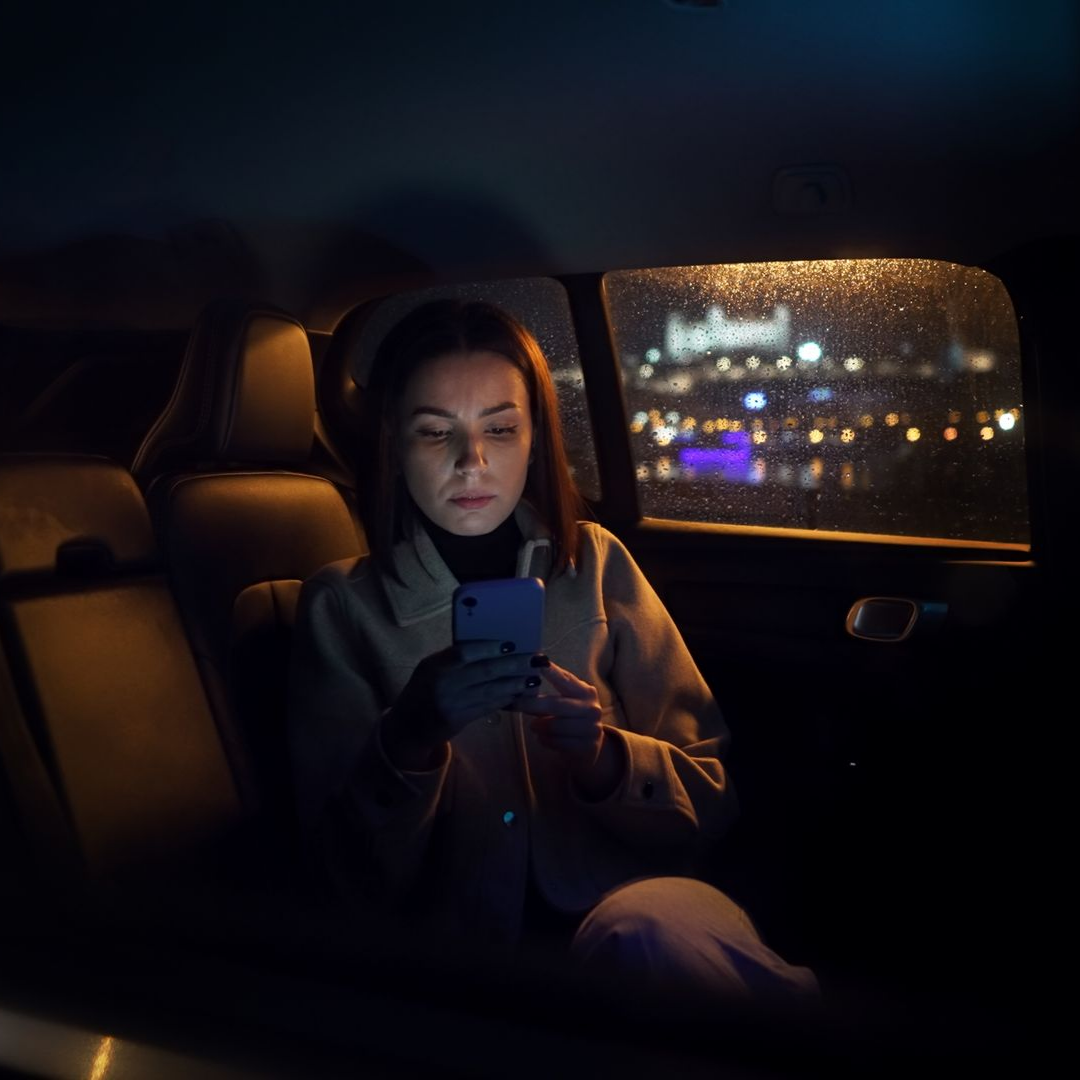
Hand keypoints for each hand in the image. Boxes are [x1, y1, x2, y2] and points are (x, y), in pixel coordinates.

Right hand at [383, 640, 542, 769]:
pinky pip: (488, 707)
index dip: (490, 647)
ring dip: (515, 684)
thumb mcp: (431, 669)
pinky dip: (506, 700)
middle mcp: (441, 683)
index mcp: (434, 664)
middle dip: (514, 665)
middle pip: (484, 671)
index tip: (512, 644)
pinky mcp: (458, 720)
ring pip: (490, 691)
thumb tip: (493, 646)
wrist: (407, 726)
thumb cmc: (423, 689)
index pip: (465, 651)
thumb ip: (454, 659)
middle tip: (536, 660)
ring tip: (533, 678)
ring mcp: (450, 703)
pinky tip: (519, 694)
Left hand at [514, 663, 623, 798]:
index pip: (565, 679)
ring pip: (553, 726)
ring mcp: (591, 728)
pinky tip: (543, 737)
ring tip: (534, 725)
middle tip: (515, 703)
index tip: (535, 660)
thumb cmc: (569, 718)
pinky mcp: (587, 746)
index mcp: (585, 692)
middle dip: (531, 703)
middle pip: (555, 704)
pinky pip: (556, 742)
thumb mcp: (563, 703)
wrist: (589, 746)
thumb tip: (519, 689)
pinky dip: (545, 740)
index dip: (550, 671)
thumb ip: (544, 695)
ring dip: (538, 726)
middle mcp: (591, 708)